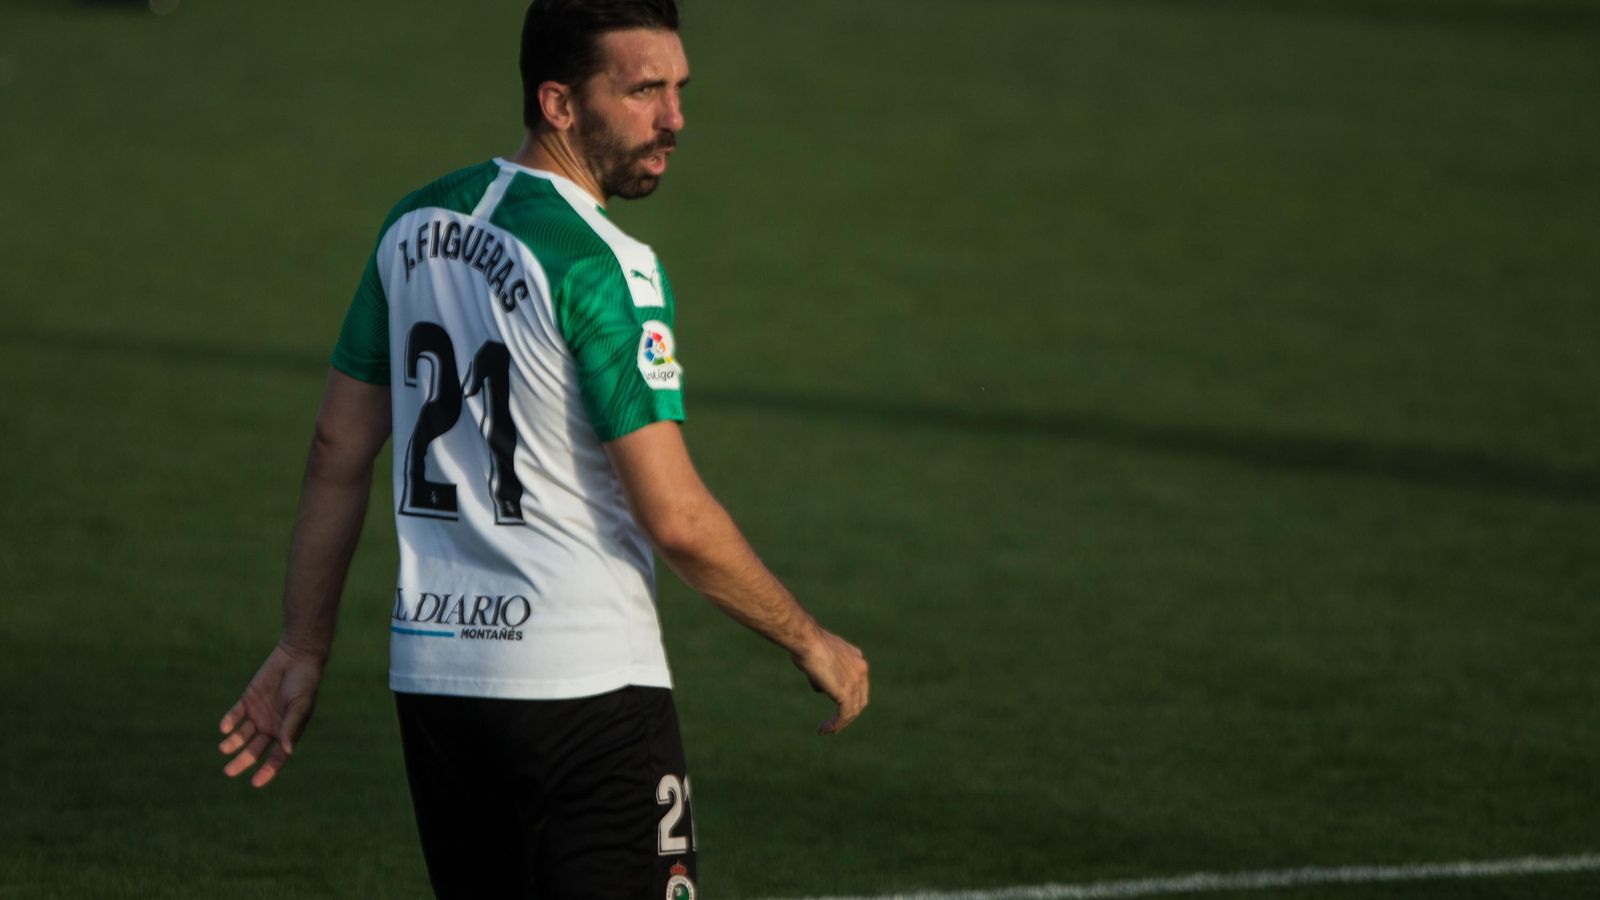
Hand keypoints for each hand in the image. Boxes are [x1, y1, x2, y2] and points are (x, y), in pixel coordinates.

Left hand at [217, 642, 324, 786]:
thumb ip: (292, 727)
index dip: (267, 771)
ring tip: (224, 749)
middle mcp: (272, 727)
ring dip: (233, 743)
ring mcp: (258, 714)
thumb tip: (286, 751)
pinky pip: (235, 715)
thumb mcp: (300, 706)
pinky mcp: (248, 700)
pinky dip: (230, 722)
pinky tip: (225, 728)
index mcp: (287, 732)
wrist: (297, 656)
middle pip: (255, 750)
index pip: (276, 757)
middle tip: (229, 772)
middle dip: (242, 761)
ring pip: (242, 735)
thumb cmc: (305, 682)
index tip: (255, 783)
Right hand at [790, 628, 868, 735]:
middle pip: (860, 699)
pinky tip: (824, 730)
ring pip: (853, 709)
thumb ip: (822, 673)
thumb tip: (820, 687)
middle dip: (848, 713)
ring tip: (828, 730)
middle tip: (836, 724)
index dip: (849, 697)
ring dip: (841, 723)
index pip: (859, 683)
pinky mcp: (846, 692)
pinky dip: (836, 725)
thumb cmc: (806, 643)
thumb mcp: (817, 658)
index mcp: (856, 657)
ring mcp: (855, 681)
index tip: (837, 706)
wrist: (806, 640)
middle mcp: (861, 669)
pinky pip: (844, 715)